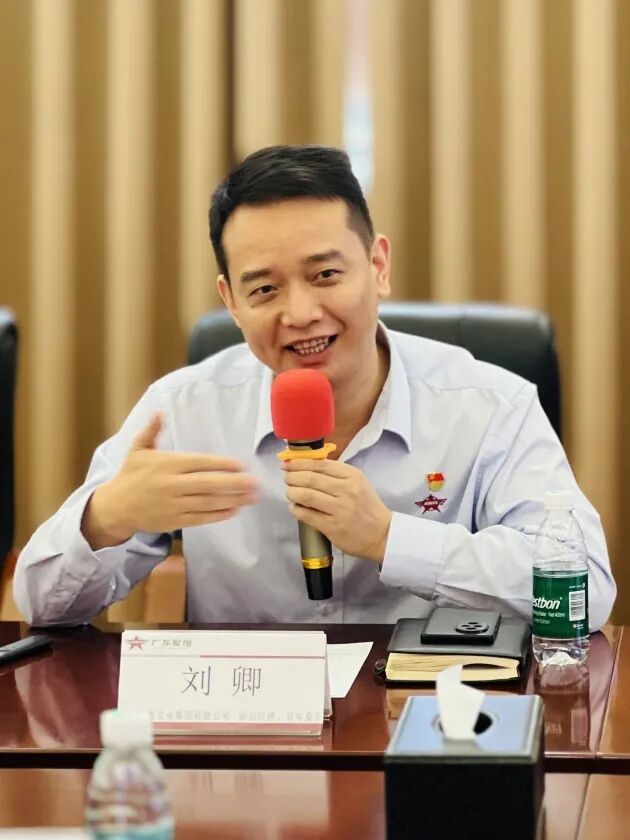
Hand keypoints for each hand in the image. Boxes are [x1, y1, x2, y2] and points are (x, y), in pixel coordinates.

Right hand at [82, 413, 258, 548]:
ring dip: (233, 499)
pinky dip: (219, 514)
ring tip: (252, 496)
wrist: (115, 507)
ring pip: (209, 502)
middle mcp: (173, 484)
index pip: (200, 463)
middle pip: (209, 484)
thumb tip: (159, 411)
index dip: (223, 464)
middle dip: (235, 484)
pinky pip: (201, 518)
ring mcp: (175, 504)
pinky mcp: (175, 521)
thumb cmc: (130, 475)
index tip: (242, 465)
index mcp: (167, 464)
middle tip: (256, 483)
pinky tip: (234, 510)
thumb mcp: (137, 449)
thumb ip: (151, 430)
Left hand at [282, 458, 391, 561]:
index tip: (287, 463)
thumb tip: (307, 464)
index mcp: (352, 476)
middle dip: (292, 476)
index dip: (299, 463)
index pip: (320, 464)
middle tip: (286, 477)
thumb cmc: (366, 506)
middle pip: (310, 478)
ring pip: (306, 495)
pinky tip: (294, 507)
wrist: (382, 534)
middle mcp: (346, 490)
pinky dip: (296, 509)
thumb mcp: (358, 482)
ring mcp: (339, 509)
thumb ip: (336, 473)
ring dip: (292, 492)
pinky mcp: (332, 527)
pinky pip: (307, 515)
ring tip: (289, 492)